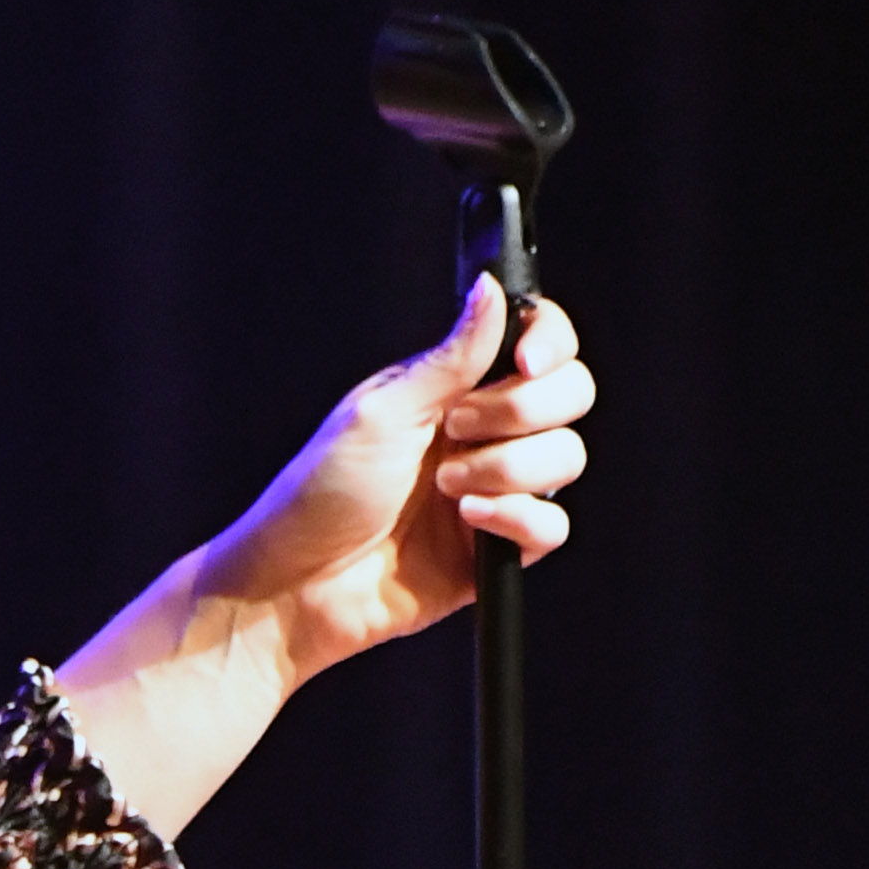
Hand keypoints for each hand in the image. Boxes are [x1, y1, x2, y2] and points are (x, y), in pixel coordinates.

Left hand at [53, 278, 598, 842]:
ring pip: (566, 458)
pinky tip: (468, 522)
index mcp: (457, 387)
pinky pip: (551, 526)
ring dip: (509, 467)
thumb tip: (492, 284)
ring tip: (445, 488)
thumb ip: (452, 356)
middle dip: (522, 409)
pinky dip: (518, 519)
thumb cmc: (320, 493)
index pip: (540, 342)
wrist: (297, 585)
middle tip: (453, 431)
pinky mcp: (498, 549)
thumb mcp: (382, 412)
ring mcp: (497, 489)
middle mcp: (485, 432)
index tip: (525, 360)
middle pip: (571, 393)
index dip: (549, 343)